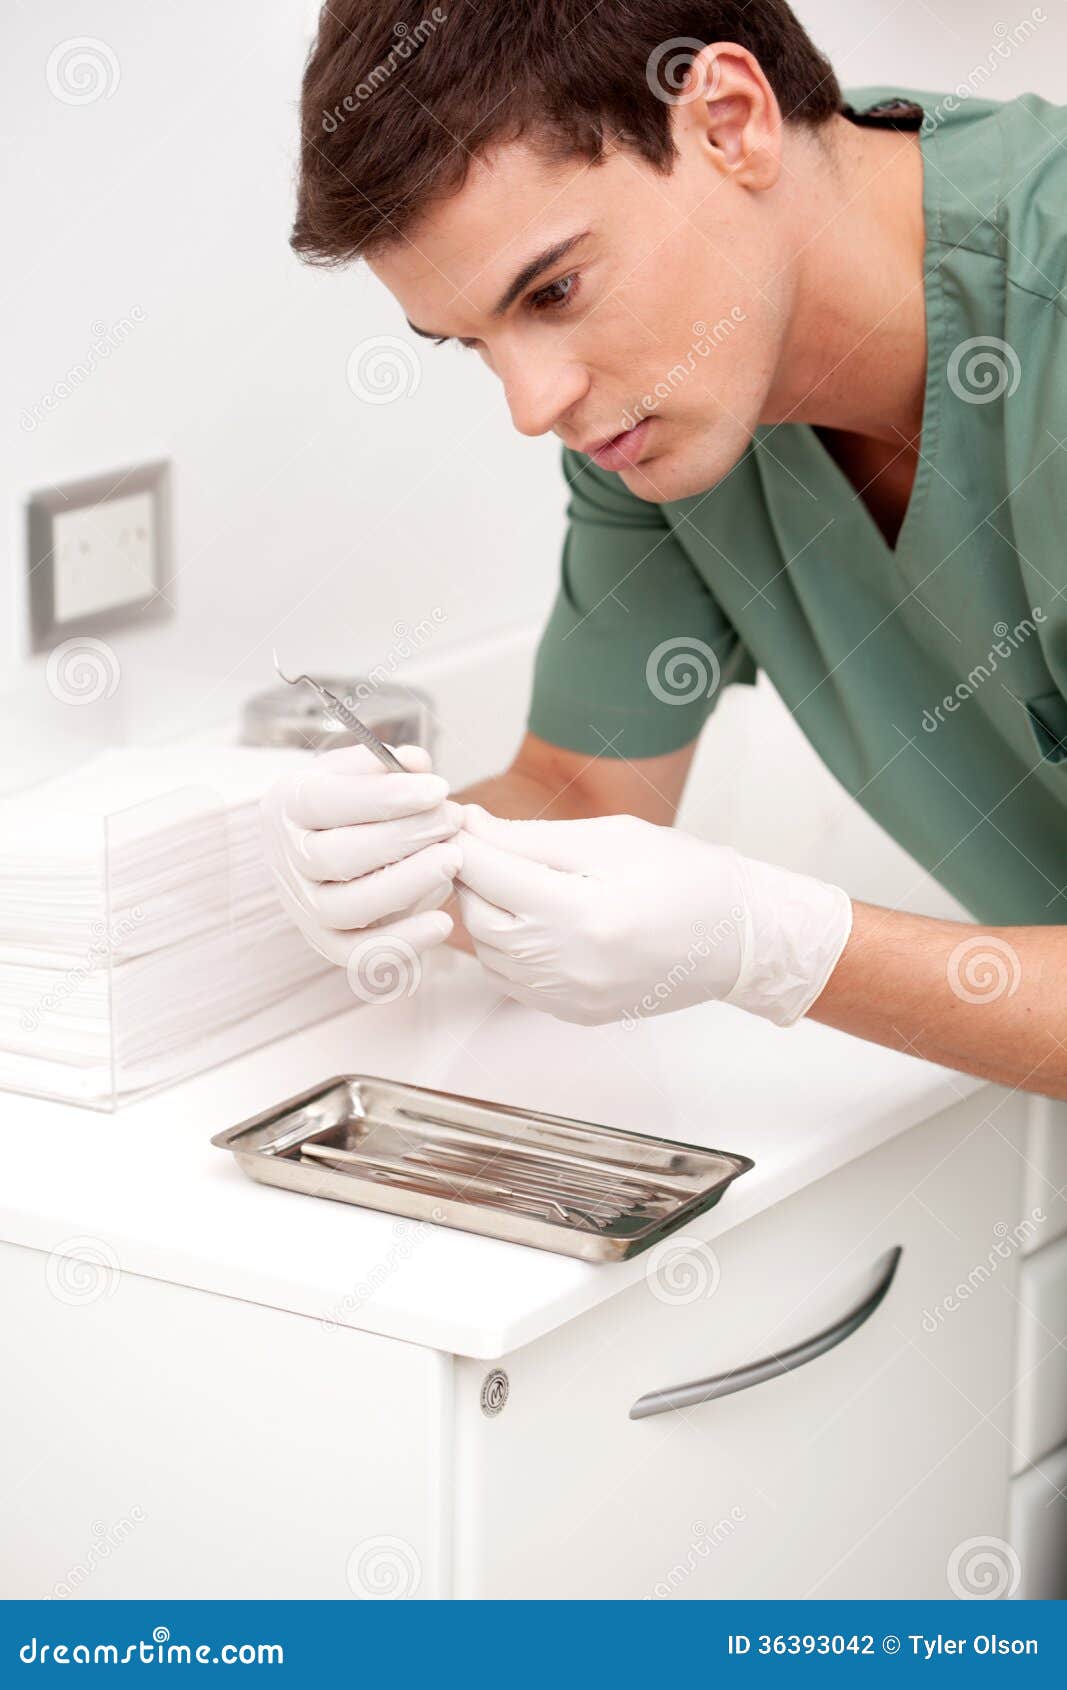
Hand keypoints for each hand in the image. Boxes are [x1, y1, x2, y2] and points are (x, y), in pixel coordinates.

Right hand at [260, 744, 462, 969]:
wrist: (323, 845)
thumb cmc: (350, 804)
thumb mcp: (360, 772)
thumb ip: (387, 765)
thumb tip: (418, 765)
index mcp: (287, 806)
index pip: (326, 802)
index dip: (384, 797)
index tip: (437, 789)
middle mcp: (286, 859)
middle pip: (338, 856)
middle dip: (404, 838)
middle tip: (453, 819)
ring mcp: (303, 905)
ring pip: (347, 907)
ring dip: (406, 884)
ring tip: (453, 860)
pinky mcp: (324, 942)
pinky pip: (358, 953)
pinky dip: (402, 942)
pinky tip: (444, 922)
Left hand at [456, 806, 851, 1027]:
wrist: (739, 938)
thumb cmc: (687, 877)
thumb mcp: (611, 839)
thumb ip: (533, 837)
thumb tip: (472, 828)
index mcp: (583, 914)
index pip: (490, 874)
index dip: (463, 842)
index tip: (456, 821)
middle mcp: (571, 966)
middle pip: (478, 918)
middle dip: (469, 878)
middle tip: (478, 847)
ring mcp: (571, 998)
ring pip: (488, 954)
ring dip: (483, 914)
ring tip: (504, 880)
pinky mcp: (574, 1013)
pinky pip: (512, 982)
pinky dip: (504, 949)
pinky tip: (526, 921)